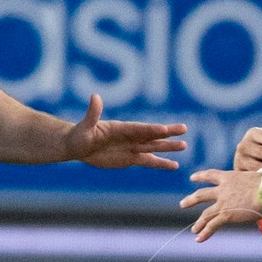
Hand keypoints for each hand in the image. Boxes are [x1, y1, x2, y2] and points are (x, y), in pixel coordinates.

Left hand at [65, 94, 187, 169]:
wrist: (77, 146)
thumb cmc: (79, 135)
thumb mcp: (85, 126)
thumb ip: (92, 113)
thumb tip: (95, 96)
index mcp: (120, 128)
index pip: (138, 129)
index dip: (150, 129)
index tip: (164, 129)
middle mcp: (129, 137)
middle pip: (151, 135)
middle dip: (167, 133)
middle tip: (184, 129)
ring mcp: (131, 147)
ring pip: (153, 147)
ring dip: (168, 147)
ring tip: (184, 146)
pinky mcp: (130, 158)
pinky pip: (148, 161)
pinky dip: (161, 163)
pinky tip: (174, 165)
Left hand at [180, 167, 261, 241]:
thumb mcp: (258, 177)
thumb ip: (254, 182)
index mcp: (230, 177)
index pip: (211, 175)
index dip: (201, 176)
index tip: (192, 178)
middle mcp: (223, 189)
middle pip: (202, 194)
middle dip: (191, 200)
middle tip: (183, 204)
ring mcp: (223, 202)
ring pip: (206, 214)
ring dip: (199, 223)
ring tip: (193, 230)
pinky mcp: (226, 214)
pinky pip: (212, 225)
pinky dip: (205, 233)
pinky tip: (198, 239)